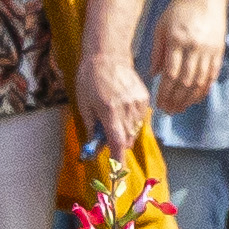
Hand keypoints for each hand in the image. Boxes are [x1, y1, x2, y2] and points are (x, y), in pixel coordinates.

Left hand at [81, 39, 153, 164]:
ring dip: (124, 132)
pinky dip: (131, 121)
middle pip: (127, 139)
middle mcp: (127, 108)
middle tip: (107, 137)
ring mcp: (138, 103)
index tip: (118, 173)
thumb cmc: (90, 79)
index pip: (117, 142)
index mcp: (109, 111)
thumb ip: (93, 128)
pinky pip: (140, 119)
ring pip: (134, 130)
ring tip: (113, 115)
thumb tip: (96, 148)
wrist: (108, 55)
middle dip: (118, 144)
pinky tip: (122, 108)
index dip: (119, 159)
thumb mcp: (84, 105)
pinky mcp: (145, 98)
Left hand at [154, 0, 228, 115]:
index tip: (159, 104)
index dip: (164, 92)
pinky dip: (204, 90)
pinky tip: (195, 98)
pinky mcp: (219, 51)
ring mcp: (209, 50)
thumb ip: (157, 51)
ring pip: (200, 82)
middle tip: (168, 111)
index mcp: (177, 40)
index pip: (170, 74)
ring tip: (179, 108)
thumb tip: (153, 75)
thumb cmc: (178, 9)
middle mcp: (194, 47)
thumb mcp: (161, 26)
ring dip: (189, 99)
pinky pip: (212, 76)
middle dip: (176, 100)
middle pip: (185, 81)